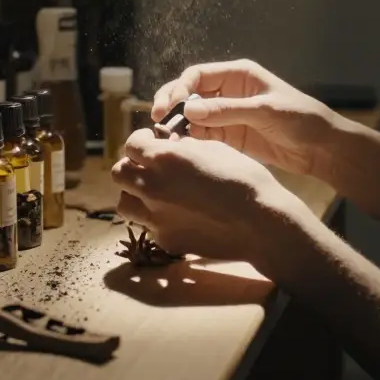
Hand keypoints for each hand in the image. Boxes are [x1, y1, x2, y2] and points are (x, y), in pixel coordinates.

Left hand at [111, 128, 306, 263]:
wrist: (260, 222)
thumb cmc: (243, 179)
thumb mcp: (214, 148)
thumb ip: (183, 146)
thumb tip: (171, 145)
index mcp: (164, 158)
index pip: (131, 145)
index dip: (141, 140)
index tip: (152, 141)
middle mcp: (152, 186)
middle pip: (119, 173)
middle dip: (132, 165)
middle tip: (150, 166)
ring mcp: (155, 217)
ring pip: (124, 202)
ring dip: (135, 194)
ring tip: (155, 192)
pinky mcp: (165, 239)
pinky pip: (147, 225)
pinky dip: (155, 217)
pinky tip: (176, 214)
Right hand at [152, 59, 337, 177]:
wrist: (322, 148)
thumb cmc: (301, 119)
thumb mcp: (264, 111)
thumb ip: (227, 110)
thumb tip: (189, 109)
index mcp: (239, 75)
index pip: (198, 75)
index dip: (179, 89)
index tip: (168, 107)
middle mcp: (229, 91)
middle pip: (189, 94)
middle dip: (171, 105)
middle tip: (156, 121)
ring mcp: (228, 114)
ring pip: (192, 116)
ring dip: (177, 125)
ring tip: (165, 139)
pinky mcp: (230, 136)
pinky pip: (203, 135)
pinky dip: (190, 140)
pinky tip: (181, 149)